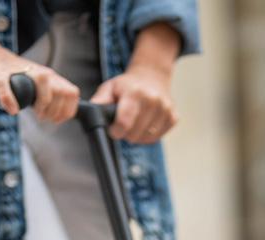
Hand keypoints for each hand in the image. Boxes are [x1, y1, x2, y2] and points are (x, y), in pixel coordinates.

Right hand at [0, 31, 77, 120]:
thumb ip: (53, 96)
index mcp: (49, 76)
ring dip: (41, 104)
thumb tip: (64, 113)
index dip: (68, 110)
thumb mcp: (39, 87)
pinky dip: (10, 100)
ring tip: (34, 111)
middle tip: (42, 116)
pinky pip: (6, 85)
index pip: (71, 93)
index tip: (57, 119)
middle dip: (54, 110)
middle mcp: (38, 71)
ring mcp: (19, 71)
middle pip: (60, 91)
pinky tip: (12, 109)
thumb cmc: (15, 77)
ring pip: (42, 82)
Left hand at [88, 22, 180, 143]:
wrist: (152, 76)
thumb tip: (91, 112)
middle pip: (135, 134)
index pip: (124, 123)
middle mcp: (153, 100)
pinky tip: (145, 124)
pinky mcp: (173, 117)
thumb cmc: (128, 85)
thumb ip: (100, 100)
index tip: (114, 129)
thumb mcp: (110, 87)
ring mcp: (165, 109)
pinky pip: (157, 138)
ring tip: (134, 124)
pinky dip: (149, 135)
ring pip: (146, 139)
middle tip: (124, 124)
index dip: (116, 131)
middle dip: (126, 133)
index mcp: (135, 93)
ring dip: (137, 136)